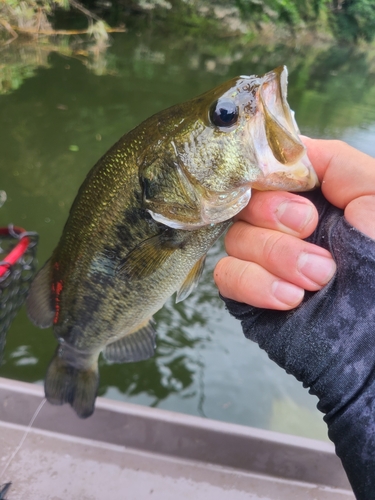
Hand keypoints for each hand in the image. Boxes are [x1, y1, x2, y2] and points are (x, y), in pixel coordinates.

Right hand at [214, 137, 374, 308]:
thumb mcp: (374, 192)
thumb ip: (333, 159)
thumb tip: (287, 147)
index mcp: (311, 199)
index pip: (265, 172)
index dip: (271, 178)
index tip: (300, 198)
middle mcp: (283, 227)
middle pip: (245, 203)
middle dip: (277, 219)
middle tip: (312, 235)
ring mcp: (265, 261)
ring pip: (235, 239)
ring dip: (277, 257)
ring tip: (318, 279)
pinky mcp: (250, 294)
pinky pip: (227, 275)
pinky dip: (255, 283)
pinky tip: (290, 299)